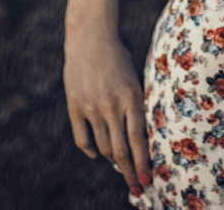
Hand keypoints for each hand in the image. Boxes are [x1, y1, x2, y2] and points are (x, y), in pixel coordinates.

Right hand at [63, 32, 150, 194]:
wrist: (90, 37)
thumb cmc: (119, 59)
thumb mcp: (136, 79)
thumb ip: (138, 107)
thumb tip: (141, 140)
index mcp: (132, 97)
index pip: (139, 141)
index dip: (143, 164)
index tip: (149, 180)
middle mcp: (112, 105)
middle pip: (122, 151)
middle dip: (131, 173)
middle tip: (137, 187)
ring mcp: (92, 107)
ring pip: (104, 148)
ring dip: (114, 161)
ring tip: (120, 166)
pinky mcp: (75, 107)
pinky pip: (83, 140)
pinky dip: (92, 152)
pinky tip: (98, 154)